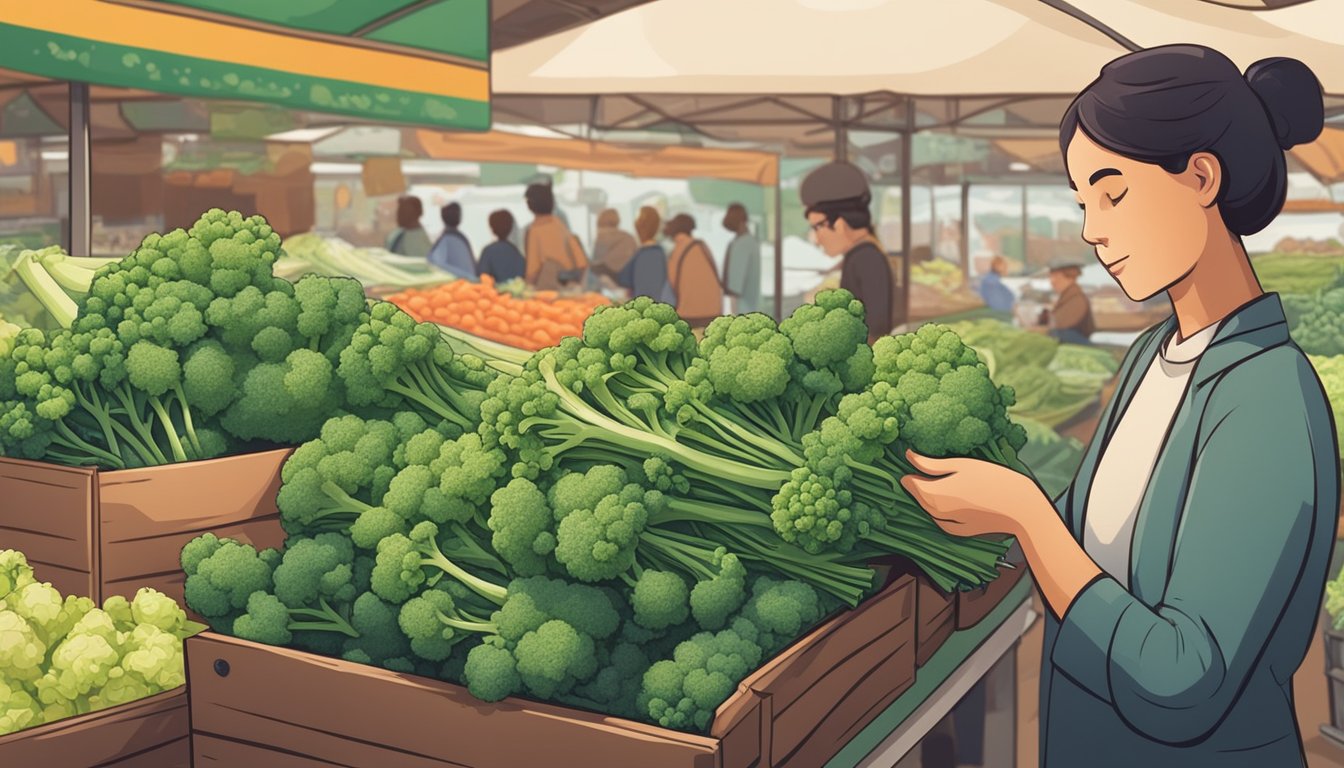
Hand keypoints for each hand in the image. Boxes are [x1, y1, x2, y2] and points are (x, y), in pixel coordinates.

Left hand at [899, 449, 1046, 537]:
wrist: (1021, 507)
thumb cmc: (993, 480)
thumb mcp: (961, 465)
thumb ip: (931, 464)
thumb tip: (908, 456)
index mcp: (934, 494)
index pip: (909, 483)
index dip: (910, 471)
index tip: (915, 461)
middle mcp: (937, 512)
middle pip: (918, 497)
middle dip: (918, 484)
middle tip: (926, 468)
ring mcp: (950, 524)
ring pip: (929, 510)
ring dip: (929, 497)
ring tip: (941, 481)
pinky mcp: (962, 531)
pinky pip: (942, 522)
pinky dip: (940, 512)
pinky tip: (949, 502)